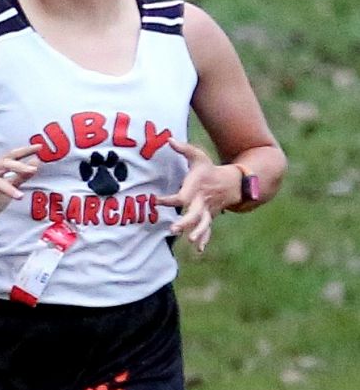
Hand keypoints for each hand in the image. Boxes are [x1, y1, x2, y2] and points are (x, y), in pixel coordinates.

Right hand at [0, 145, 37, 229]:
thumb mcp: (9, 187)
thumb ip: (22, 176)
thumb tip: (37, 161)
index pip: (12, 156)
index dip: (25, 151)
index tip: (40, 147)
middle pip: (3, 164)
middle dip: (19, 166)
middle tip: (33, 170)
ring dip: (8, 187)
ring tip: (20, 196)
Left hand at [162, 138, 238, 254]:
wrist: (232, 182)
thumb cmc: (209, 169)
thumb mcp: (198, 156)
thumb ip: (183, 149)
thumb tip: (169, 139)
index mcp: (196, 188)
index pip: (181, 196)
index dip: (169, 199)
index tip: (156, 200)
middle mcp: (202, 202)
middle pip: (195, 214)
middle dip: (185, 222)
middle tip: (173, 229)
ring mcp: (208, 211)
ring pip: (204, 224)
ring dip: (198, 233)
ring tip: (192, 242)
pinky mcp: (210, 217)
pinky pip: (209, 230)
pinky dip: (205, 239)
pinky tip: (200, 250)